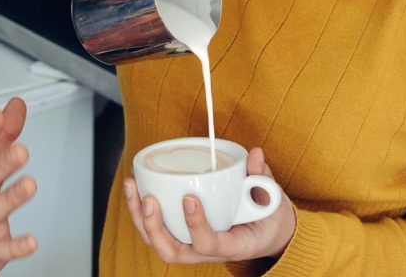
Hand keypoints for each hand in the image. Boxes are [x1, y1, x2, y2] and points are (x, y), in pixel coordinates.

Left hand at [124, 148, 295, 263]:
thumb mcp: (272, 199)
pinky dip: (139, 212)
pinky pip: (156, 231)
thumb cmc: (267, 216)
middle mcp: (209, 252)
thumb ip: (263, 177)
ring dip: (140, 218)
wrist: (268, 233)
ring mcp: (193, 245)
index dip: (196, 225)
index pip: (209, 245)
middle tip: (150, 198)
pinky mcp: (183, 235)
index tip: (190, 198)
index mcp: (234, 246)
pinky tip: (134, 186)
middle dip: (156, 227)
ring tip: (133, 186)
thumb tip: (255, 154)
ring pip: (158, 243)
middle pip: (173, 252)